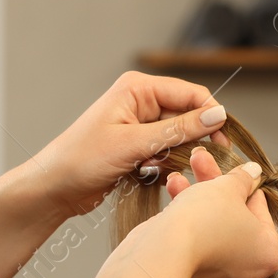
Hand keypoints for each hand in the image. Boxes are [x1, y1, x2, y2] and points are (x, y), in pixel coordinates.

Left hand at [31, 71, 230, 219]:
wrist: (54, 188)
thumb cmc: (82, 159)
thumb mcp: (134, 144)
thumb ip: (178, 129)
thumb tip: (218, 116)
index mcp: (137, 89)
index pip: (190, 93)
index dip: (210, 115)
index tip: (223, 142)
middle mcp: (140, 102)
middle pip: (188, 117)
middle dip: (189, 142)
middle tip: (189, 163)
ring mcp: (140, 126)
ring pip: (179, 139)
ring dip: (173, 157)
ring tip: (152, 168)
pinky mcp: (138, 147)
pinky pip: (166, 154)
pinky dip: (163, 167)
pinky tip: (145, 175)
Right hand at [159, 149, 277, 277]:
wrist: (161, 255)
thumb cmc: (203, 221)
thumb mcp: (227, 188)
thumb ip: (242, 180)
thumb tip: (252, 173)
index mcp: (267, 256)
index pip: (261, 216)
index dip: (245, 191)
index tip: (235, 177)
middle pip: (233, 226)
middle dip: (214, 193)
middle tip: (201, 167)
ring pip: (209, 238)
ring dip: (194, 206)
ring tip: (177, 181)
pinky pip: (190, 255)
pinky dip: (182, 233)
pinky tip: (170, 207)